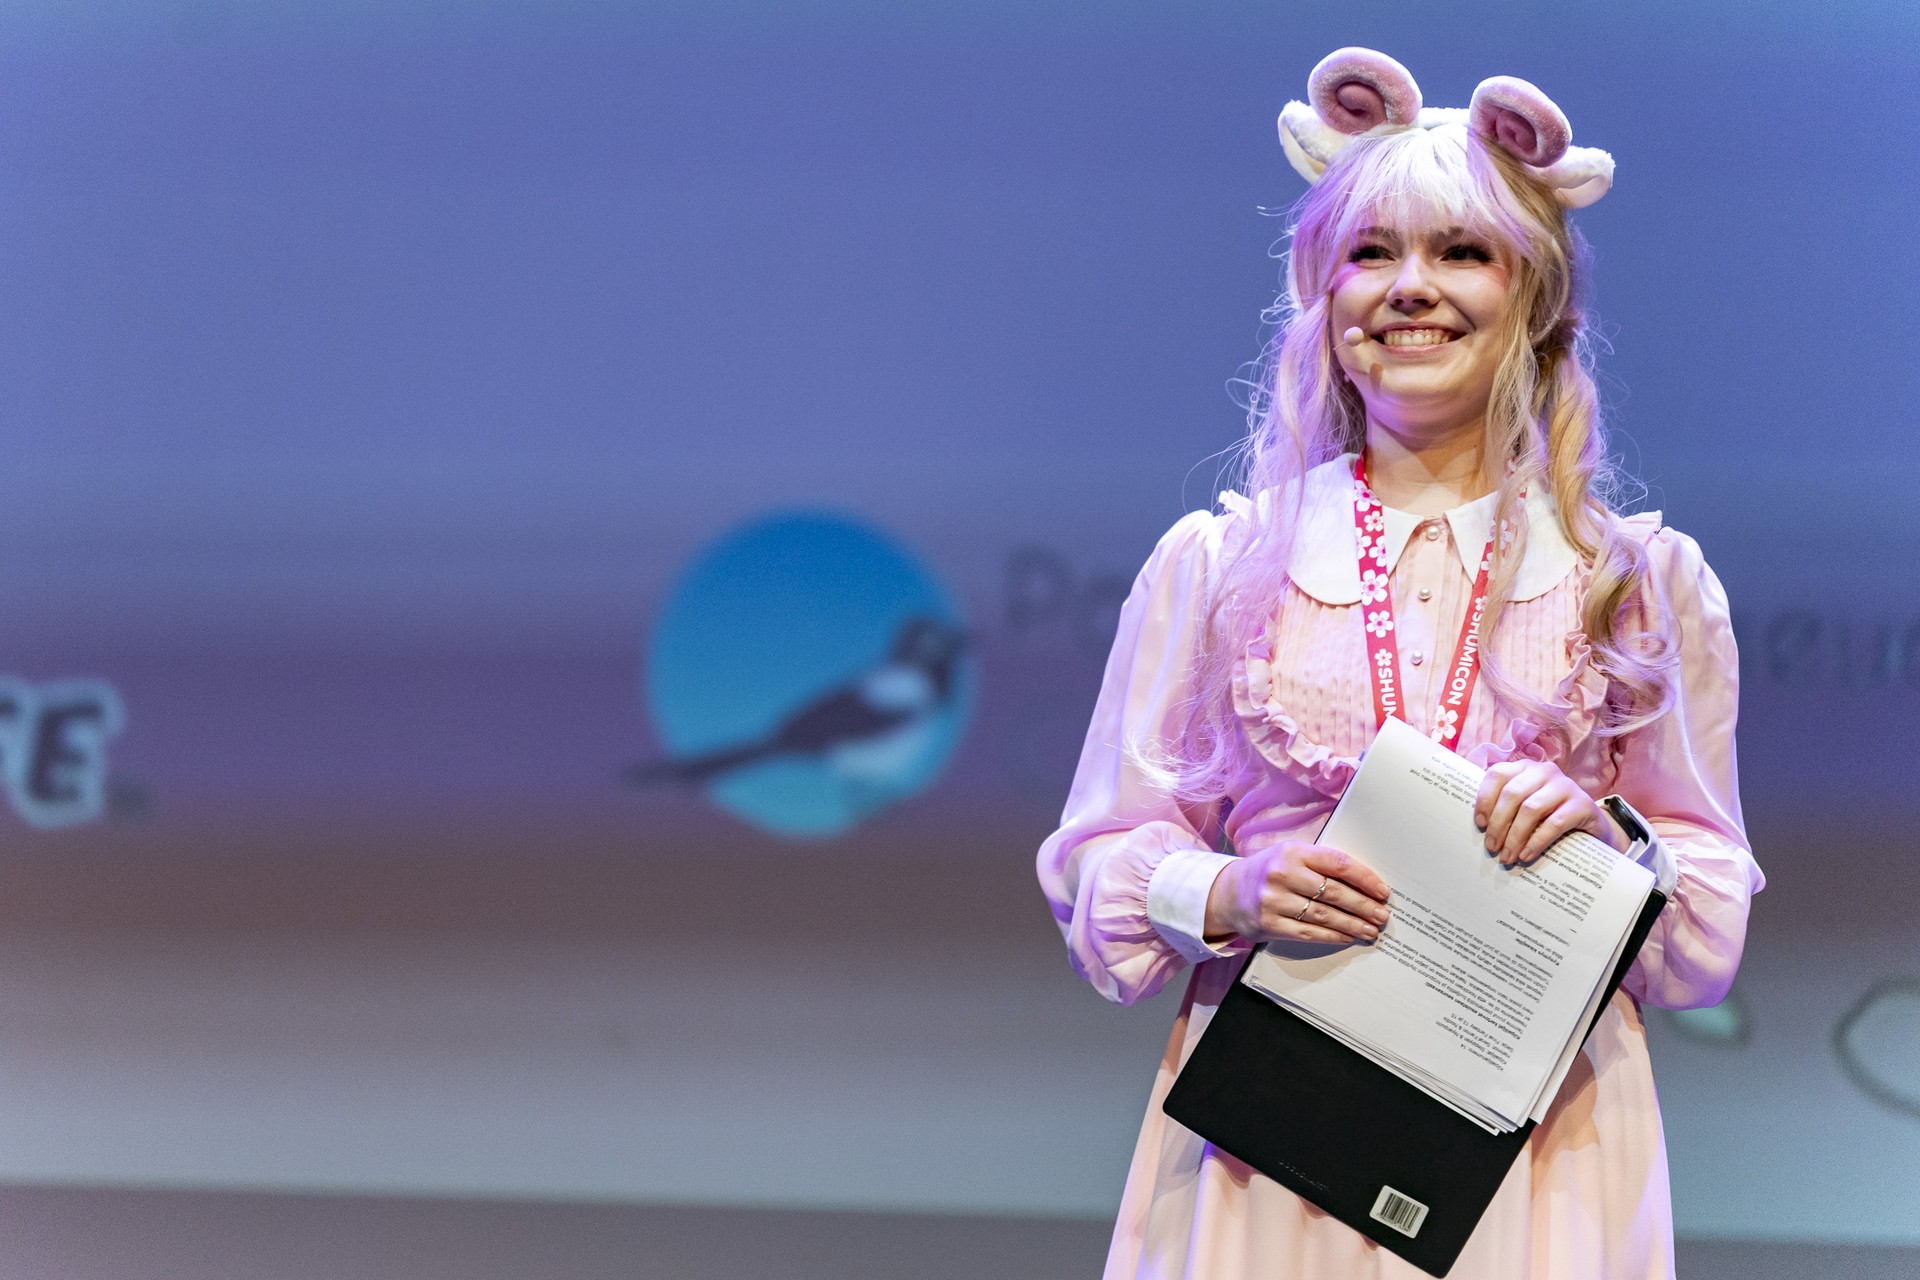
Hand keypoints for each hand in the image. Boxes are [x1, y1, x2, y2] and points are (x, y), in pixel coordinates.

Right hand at [1204, 840, 1391, 946]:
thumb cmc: (1269, 871)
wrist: (1228, 892)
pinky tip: (1347, 937)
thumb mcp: (1291, 856)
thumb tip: (1365, 884)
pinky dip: (1332, 936)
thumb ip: (1322, 864)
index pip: (1338, 864)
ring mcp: (1274, 901)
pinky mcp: (1270, 924)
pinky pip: (1309, 933)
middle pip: (1334, 892)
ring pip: (1324, 915)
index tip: (1383, 891)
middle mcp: (1282, 874)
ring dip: (1352, 924)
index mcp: (1292, 852)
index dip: (1365, 879)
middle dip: (1363, 906)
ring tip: (1371, 929)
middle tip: (1383, 915)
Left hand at [1473, 760, 1628, 865]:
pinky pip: (1554, 823)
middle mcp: (1545, 771)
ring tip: (1507, 856)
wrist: (1592, 828)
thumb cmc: (1549, 817)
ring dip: (1515, 836)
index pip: (1497, 775)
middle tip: (1492, 848)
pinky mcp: (1583, 804)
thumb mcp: (1525, 807)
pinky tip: (1526, 855)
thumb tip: (1478, 827)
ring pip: (1531, 809)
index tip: (1479, 825)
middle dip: (1498, 824)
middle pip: (1512, 794)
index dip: (1484, 799)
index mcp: (1525, 768)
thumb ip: (1505, 807)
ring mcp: (1566, 786)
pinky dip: (1536, 841)